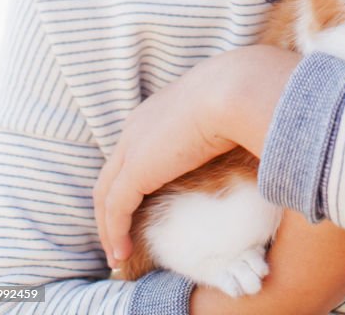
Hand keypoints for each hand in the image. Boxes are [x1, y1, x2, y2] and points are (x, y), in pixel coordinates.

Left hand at [93, 50, 240, 267]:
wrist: (233, 90)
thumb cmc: (238, 96)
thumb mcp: (222, 110)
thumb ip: (219, 125)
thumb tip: (238, 138)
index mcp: (155, 112)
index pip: (131, 151)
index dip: (129, 181)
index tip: (137, 206)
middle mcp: (136, 128)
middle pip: (111, 175)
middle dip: (111, 208)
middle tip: (118, 237)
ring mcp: (132, 148)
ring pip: (106, 195)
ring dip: (108, 227)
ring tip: (118, 254)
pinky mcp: (135, 170)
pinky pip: (116, 209)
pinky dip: (115, 233)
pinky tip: (123, 252)